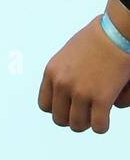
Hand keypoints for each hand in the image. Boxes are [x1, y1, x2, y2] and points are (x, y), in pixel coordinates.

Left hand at [38, 17, 129, 132]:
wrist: (114, 33)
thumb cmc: (95, 40)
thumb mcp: (67, 56)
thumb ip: (63, 76)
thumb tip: (71, 101)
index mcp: (52, 72)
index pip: (45, 105)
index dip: (59, 108)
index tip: (70, 105)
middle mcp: (62, 83)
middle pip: (60, 119)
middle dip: (73, 117)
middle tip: (86, 109)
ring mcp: (80, 92)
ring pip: (78, 125)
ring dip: (88, 122)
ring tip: (96, 111)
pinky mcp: (100, 99)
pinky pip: (98, 127)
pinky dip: (103, 125)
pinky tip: (107, 113)